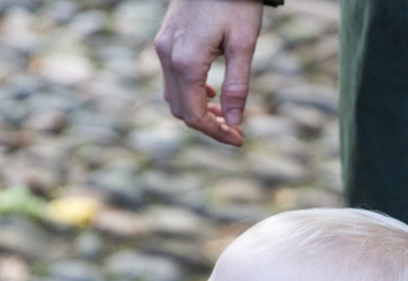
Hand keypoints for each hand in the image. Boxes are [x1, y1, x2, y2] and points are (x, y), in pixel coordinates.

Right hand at [155, 0, 264, 146]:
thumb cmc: (236, 1)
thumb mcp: (244, 44)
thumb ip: (237, 86)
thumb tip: (233, 122)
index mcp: (187, 62)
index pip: (195, 115)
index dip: (216, 133)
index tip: (239, 140)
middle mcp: (168, 57)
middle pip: (181, 110)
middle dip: (207, 125)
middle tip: (234, 130)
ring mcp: (162, 48)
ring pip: (173, 96)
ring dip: (196, 110)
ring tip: (223, 114)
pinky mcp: (164, 39)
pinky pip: (171, 78)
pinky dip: (189, 92)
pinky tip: (210, 92)